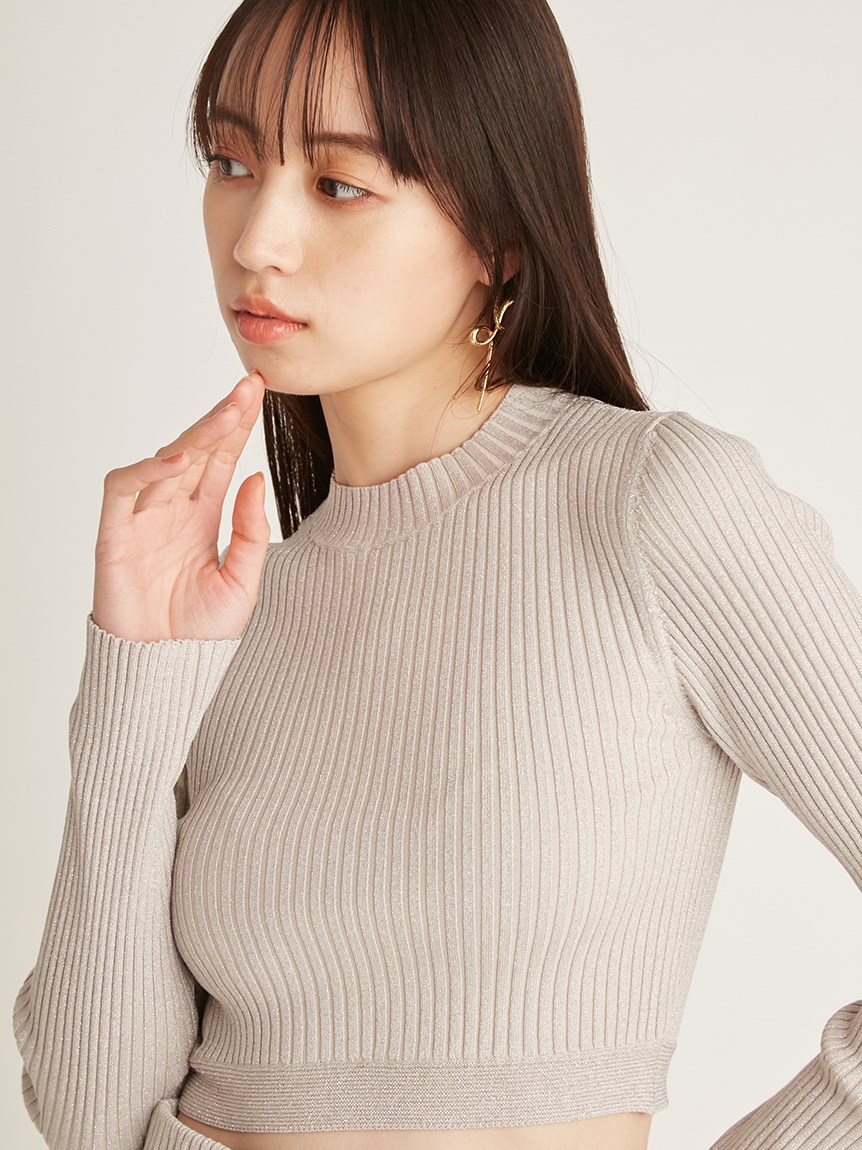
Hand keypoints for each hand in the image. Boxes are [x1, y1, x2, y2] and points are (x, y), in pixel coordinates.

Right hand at [91, 371, 270, 641]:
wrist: (166, 670)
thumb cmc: (200, 632)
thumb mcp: (244, 581)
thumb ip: (250, 532)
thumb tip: (257, 479)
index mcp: (202, 517)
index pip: (221, 460)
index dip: (237, 427)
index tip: (259, 394)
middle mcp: (172, 510)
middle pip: (196, 451)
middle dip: (222, 418)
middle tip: (248, 387)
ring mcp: (142, 518)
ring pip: (165, 460)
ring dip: (197, 435)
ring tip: (228, 414)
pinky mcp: (115, 533)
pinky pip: (124, 489)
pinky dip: (148, 469)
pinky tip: (180, 458)